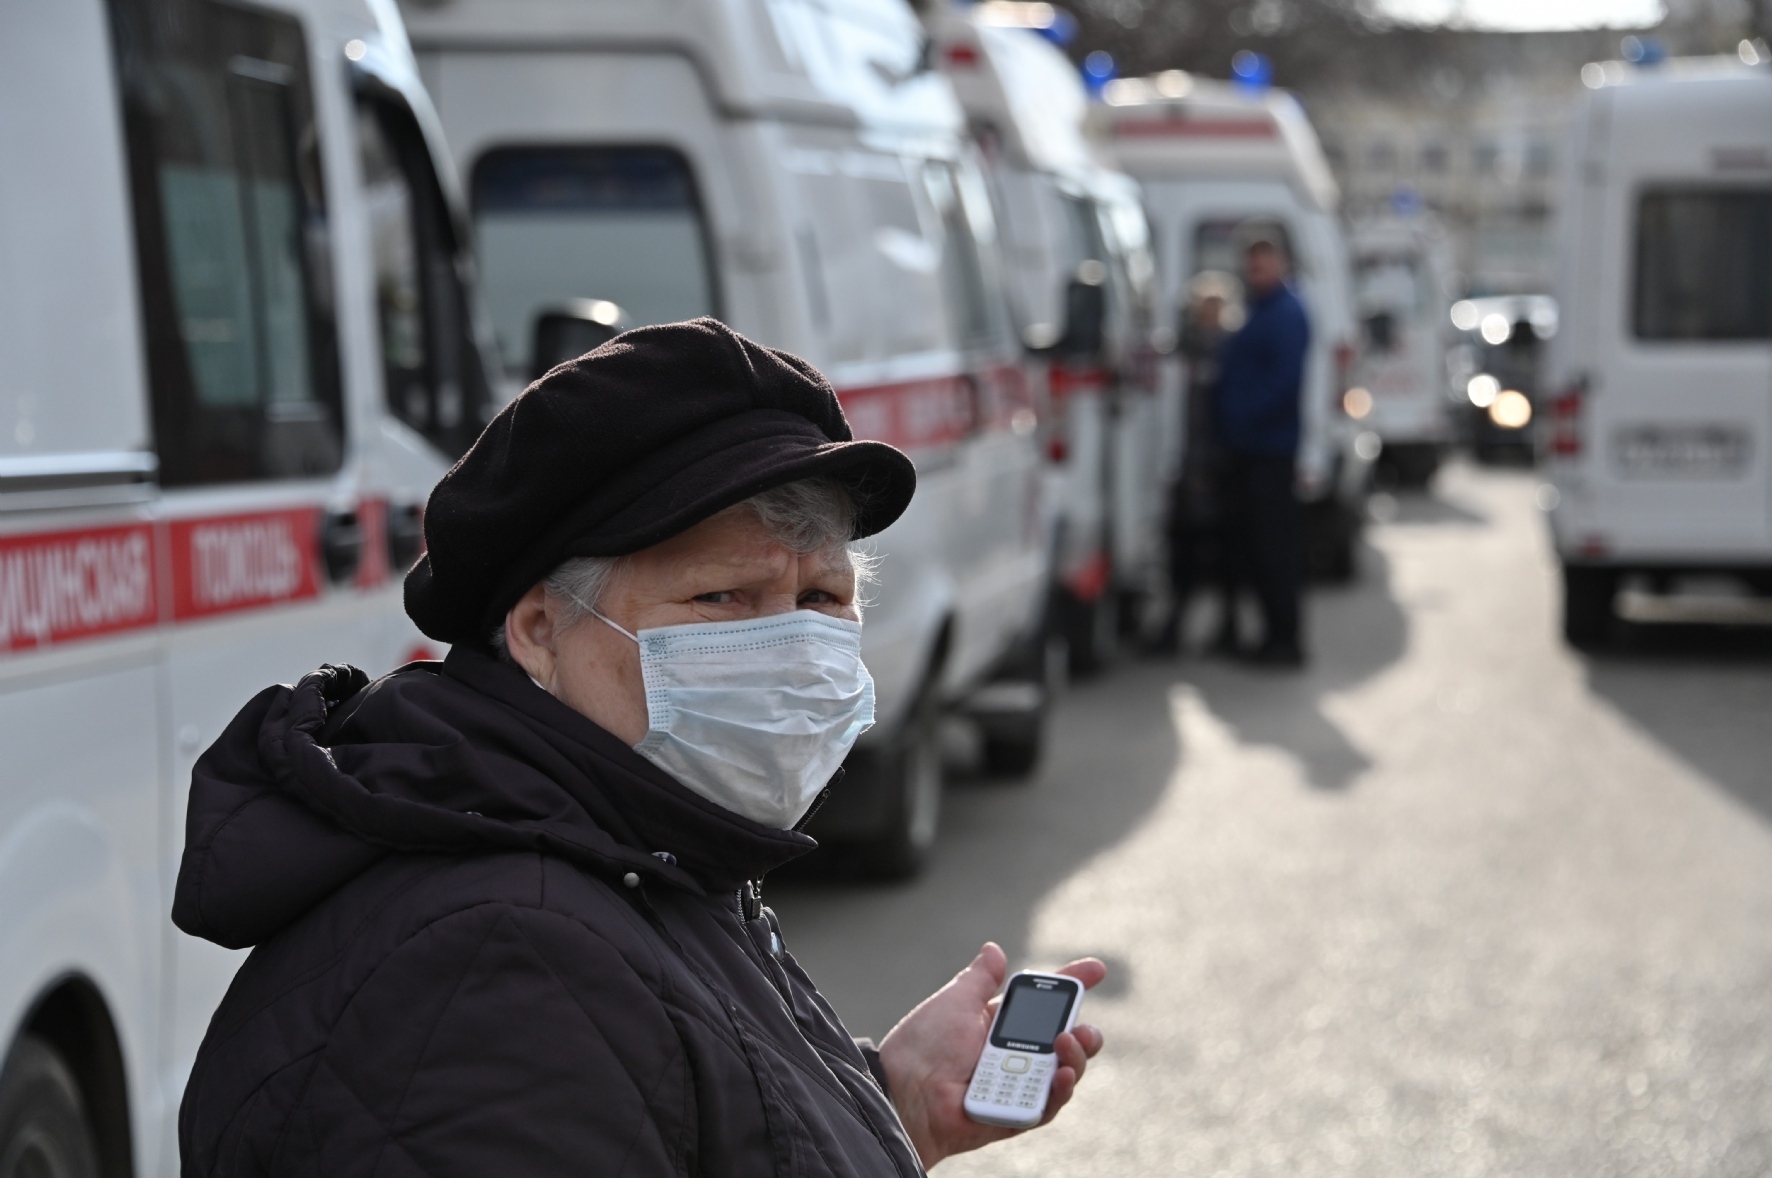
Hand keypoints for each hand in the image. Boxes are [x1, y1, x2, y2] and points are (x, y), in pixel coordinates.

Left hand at [877, 943, 1105, 1168]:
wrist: (904, 1089)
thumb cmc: (923, 1044)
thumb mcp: (956, 1001)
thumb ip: (980, 978)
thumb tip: (994, 948)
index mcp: (998, 1027)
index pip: (1043, 1006)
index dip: (1070, 987)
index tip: (1097, 970)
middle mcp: (1012, 1057)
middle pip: (1063, 1044)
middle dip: (1083, 1034)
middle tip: (1082, 1028)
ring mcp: (1017, 1087)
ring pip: (1063, 1074)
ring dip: (1075, 1058)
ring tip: (1067, 1043)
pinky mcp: (1016, 1116)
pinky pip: (1047, 1105)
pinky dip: (1059, 1090)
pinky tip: (1061, 1074)